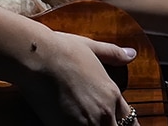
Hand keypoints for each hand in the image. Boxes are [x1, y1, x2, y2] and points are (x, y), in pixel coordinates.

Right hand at [21, 31, 138, 125]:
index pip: (130, 122)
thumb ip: (113, 54)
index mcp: (111, 95)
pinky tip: (66, 123)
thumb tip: (131, 53)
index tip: (118, 123)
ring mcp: (85, 124)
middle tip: (96, 122)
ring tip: (81, 122)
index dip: (125, 124)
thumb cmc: (61, 50)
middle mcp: (103, 113)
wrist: (36, 57)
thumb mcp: (91, 48)